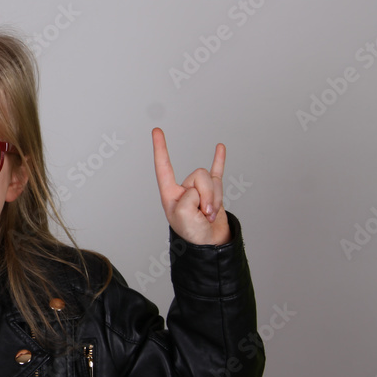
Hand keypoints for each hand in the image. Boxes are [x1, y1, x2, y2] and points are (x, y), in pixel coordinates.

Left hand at [151, 127, 230, 245]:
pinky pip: (218, 171)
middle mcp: (184, 189)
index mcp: (170, 194)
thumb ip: (189, 195)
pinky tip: (220, 147)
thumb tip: (200, 188)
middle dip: (206, 193)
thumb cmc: (192, 234)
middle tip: (203, 213)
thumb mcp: (182, 215)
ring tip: (209, 214)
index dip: (160, 149)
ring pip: (212, 180)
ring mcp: (199, 189)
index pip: (164, 167)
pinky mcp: (214, 191)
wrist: (210, 246)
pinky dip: (219, 160)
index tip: (156, 130)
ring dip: (215, 197)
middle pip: (199, 175)